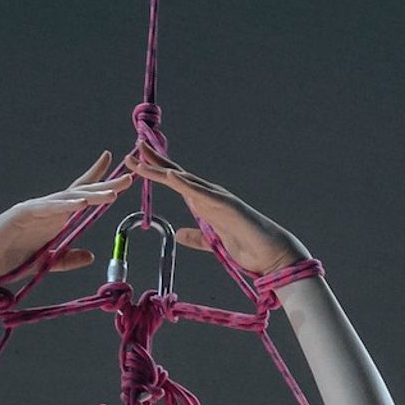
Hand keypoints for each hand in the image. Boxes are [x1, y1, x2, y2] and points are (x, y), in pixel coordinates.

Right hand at [0, 152, 129, 286]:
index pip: (81, 194)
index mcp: (56, 217)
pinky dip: (64, 205)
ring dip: (91, 195)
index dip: (99, 182)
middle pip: (81, 191)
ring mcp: (35, 208)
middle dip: (105, 184)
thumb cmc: (12, 260)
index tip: (120, 172)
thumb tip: (91, 256)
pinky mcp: (22, 213)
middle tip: (128, 176)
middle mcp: (48, 208)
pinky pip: (47, 207)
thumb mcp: (49, 261)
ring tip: (113, 194)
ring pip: (68, 197)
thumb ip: (69, 258)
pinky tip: (80, 203)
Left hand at [128, 143, 310, 279]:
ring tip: (143, 158)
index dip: (156, 171)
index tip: (136, 161)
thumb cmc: (248, 248)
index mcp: (205, 203)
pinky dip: (187, 185)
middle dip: (154, 162)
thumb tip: (178, 234)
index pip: (176, 183)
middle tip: (132, 149)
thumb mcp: (212, 243)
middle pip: (177, 175)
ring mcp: (219, 199)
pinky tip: (172, 177)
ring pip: (185, 181)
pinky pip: (203, 194)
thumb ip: (195, 237)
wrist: (272, 255)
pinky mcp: (228, 207)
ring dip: (163, 169)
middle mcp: (210, 195)